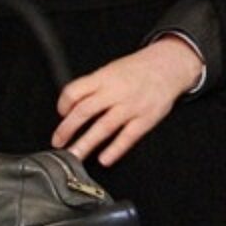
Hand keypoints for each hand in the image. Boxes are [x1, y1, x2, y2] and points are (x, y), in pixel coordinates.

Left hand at [52, 37, 202, 166]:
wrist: (168, 66)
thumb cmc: (137, 69)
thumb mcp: (111, 69)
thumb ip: (93, 86)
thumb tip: (72, 105)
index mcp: (104, 77)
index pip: (75, 91)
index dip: (63, 104)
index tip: (60, 114)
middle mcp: (116, 91)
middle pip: (84, 111)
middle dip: (67, 129)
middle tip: (58, 143)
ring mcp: (131, 106)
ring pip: (103, 127)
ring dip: (85, 144)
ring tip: (74, 156)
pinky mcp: (145, 119)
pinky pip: (127, 137)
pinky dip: (114, 150)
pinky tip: (104, 159)